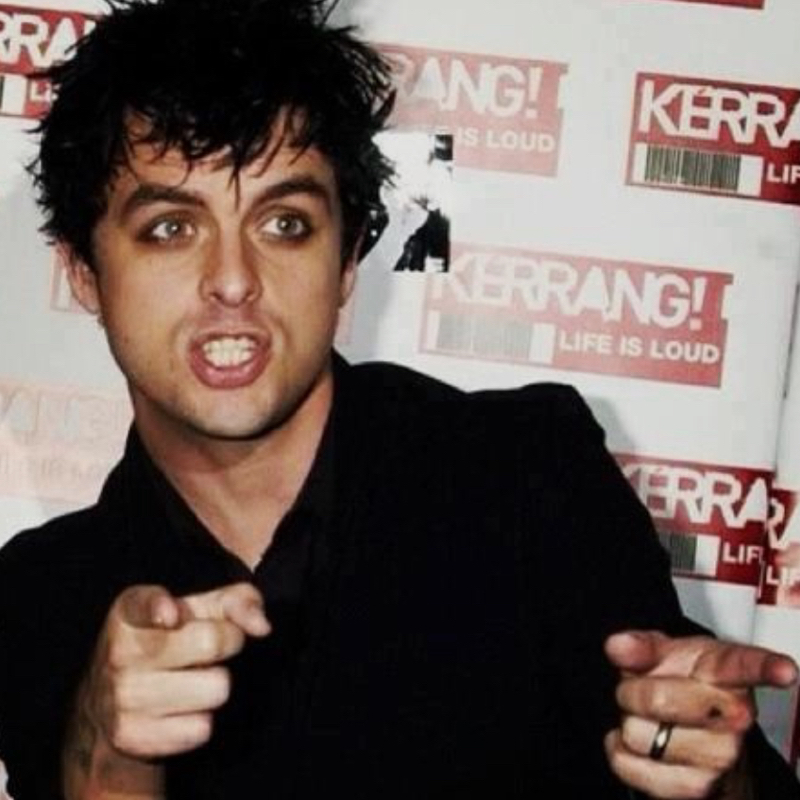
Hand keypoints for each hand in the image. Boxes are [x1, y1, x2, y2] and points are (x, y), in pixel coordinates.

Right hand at [63, 583, 268, 798]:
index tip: (171, 614)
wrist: (112, 704)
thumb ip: (238, 602)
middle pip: (210, 643)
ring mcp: (122, 697)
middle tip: (209, 649)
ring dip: (214, 685)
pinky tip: (179, 709)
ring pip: (215, 689)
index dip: (159, 607)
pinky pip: (200, 728)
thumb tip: (262, 626)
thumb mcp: (201, 609)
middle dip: (226, 643)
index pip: (143, 604)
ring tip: (191, 679)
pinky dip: (200, 720)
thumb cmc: (171, 641)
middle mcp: (120, 652)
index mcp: (130, 613)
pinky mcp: (131, 736)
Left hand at [604, 630, 797, 798]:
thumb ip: (639, 646)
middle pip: (657, 700)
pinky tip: (646, 743)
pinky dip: (621, 751)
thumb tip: (619, 646)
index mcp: (726, 671)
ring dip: (629, 724)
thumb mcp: (663, 654)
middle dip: (632, 692)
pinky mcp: (697, 788)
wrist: (695, 732)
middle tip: (642, 691)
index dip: (767, 667)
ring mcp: (720, 756)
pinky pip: (627, 763)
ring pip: (638, 734)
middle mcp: (733, 715)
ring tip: (652, 720)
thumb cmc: (683, 684)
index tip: (784, 671)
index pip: (747, 665)